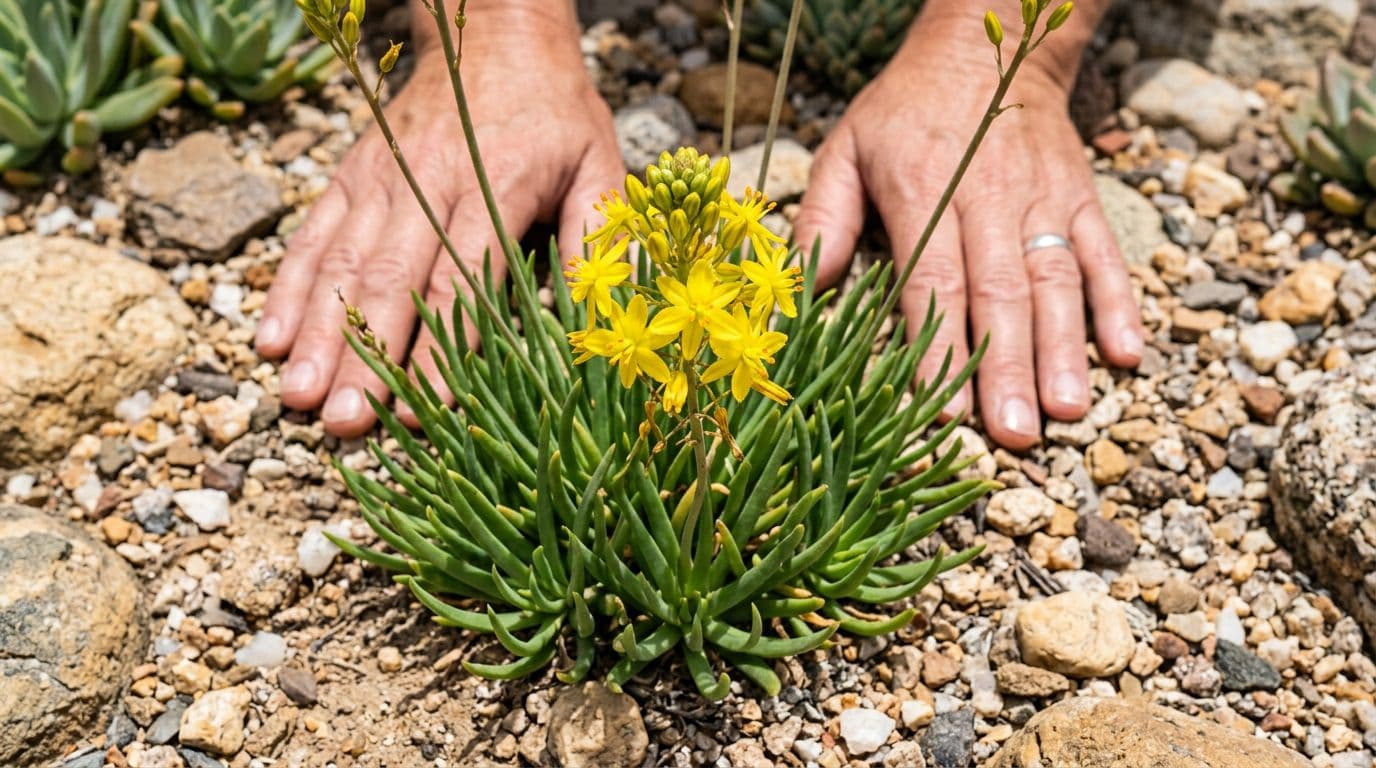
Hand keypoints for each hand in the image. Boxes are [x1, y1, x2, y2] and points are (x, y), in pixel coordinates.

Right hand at [256, 4, 622, 436]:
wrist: (494, 32)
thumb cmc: (557, 111)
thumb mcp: (599, 162)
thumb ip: (596, 238)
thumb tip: (596, 316)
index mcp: (496, 183)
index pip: (463, 278)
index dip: (444, 346)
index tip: (431, 408)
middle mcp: (427, 182)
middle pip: (390, 280)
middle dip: (365, 357)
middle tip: (345, 423)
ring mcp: (380, 178)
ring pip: (342, 264)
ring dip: (316, 335)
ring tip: (298, 398)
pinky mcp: (350, 175)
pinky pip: (313, 236)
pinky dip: (287, 289)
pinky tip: (267, 340)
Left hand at [793, 7, 1142, 449]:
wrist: (990, 45)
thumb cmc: (904, 111)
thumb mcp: (845, 149)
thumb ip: (823, 221)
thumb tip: (806, 295)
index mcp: (923, 188)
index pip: (932, 280)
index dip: (938, 345)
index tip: (940, 409)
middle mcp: (988, 196)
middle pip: (1000, 293)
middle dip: (1007, 368)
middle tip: (1013, 433)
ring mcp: (1042, 198)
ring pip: (1056, 281)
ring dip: (1063, 349)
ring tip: (1065, 410)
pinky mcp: (1080, 196)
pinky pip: (1103, 253)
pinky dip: (1118, 304)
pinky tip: (1126, 355)